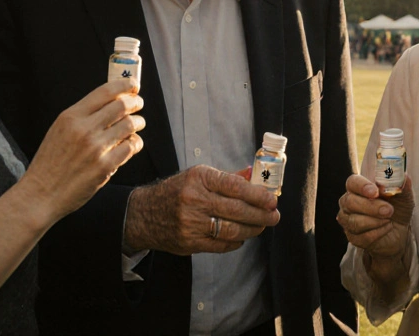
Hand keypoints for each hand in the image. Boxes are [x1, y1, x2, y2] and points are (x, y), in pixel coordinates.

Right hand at [19, 79, 144, 224]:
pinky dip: (135, 143)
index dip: (124, 85)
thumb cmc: (51, 162)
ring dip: (138, 123)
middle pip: (122, 105)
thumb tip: (111, 101)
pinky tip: (131, 145)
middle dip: (136, 102)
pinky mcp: (105, 166)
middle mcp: (83, 129)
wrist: (40, 194)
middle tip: (138, 104)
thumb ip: (82, 117)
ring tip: (137, 125)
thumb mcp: (59, 130)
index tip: (133, 85)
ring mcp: (95, 148)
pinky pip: (131, 147)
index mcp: (70, 117)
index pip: (105, 92)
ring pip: (130, 124)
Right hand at [124, 165, 279, 254]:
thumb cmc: (176, 191)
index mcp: (199, 178)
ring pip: (231, 229)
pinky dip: (235, 241)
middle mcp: (194, 200)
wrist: (143, 214)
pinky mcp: (189, 242)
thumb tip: (255, 175)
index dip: (257, 194)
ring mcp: (191, 223)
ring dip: (252, 229)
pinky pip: (220, 244)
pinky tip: (242, 236)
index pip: (235, 186)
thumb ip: (227, 177)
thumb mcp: (198, 176)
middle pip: (236, 210)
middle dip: (261, 215)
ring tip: (262, 226)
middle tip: (274, 216)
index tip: (272, 200)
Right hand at [337, 174, 414, 284]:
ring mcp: (348, 220)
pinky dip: (378, 233)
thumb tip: (404, 176)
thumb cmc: (397, 208)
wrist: (399, 232)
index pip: (352, 182)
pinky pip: (361, 236)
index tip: (375, 192)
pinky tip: (386, 229)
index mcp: (358, 187)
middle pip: (350, 202)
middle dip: (371, 207)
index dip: (362, 186)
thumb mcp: (404, 196)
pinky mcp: (352, 237)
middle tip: (388, 210)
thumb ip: (402, 185)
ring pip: (354, 221)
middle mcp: (349, 202)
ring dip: (376, 222)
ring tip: (389, 220)